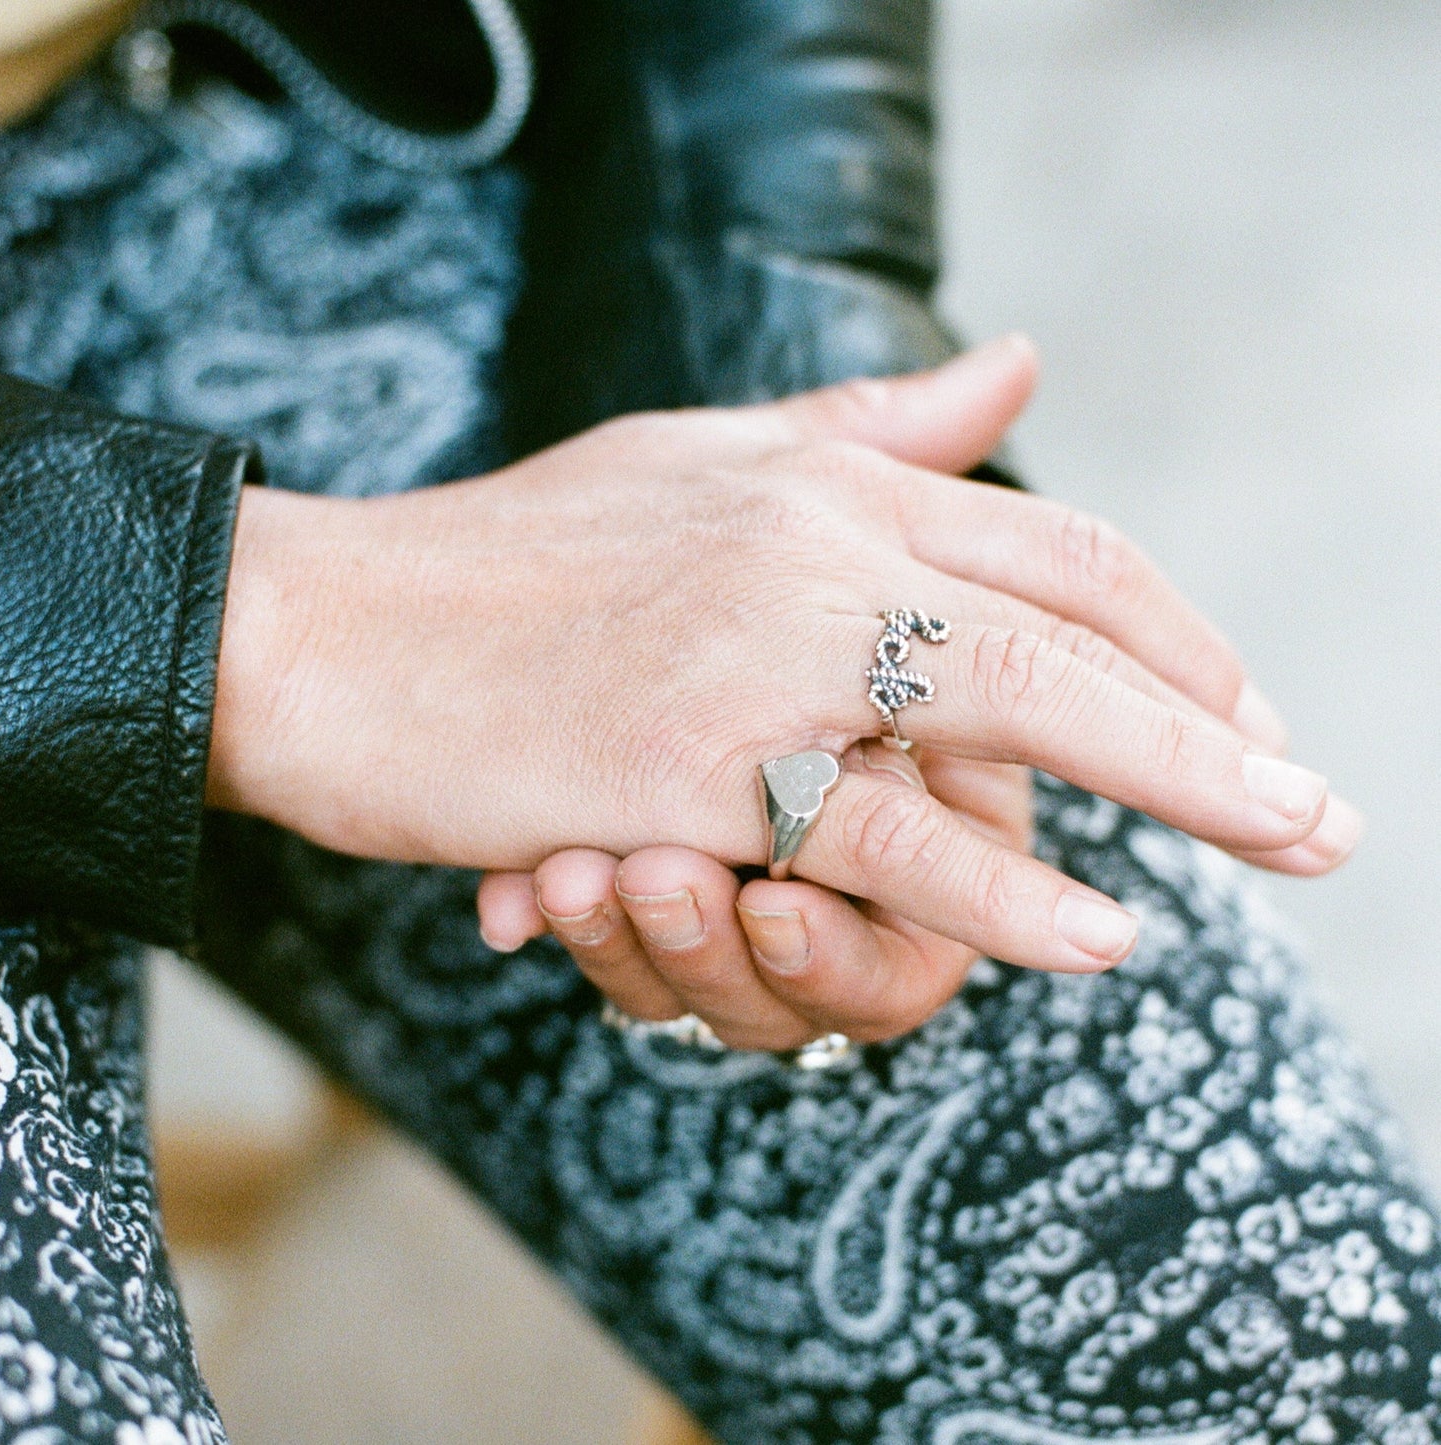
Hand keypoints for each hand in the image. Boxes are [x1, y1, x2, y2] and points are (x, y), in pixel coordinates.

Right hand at [210, 336, 1360, 1047]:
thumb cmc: (501, 565)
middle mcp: (808, 545)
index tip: (1240, 701)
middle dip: (1217, 720)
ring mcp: (753, 652)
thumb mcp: (697, 464)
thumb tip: (1013, 362)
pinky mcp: (684, 766)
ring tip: (1278, 849)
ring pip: (1012, 715)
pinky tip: (1102, 937)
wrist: (321, 626)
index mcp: (818, 482)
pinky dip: (1002, 889)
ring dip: (1172, 791)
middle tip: (1323, 808)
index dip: (1169, 625)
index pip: (1050, 538)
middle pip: (1074, 619)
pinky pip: (881, 838)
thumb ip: (864, 430)